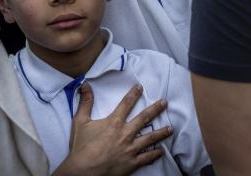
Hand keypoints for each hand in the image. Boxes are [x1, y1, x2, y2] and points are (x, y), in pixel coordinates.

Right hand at [53, 83, 172, 175]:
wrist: (84, 171)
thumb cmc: (82, 147)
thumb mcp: (80, 121)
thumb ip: (85, 102)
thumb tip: (85, 84)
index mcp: (114, 123)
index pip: (126, 104)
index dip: (134, 94)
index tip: (141, 87)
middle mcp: (125, 134)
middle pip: (144, 118)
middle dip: (156, 109)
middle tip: (165, 103)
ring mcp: (130, 149)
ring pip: (150, 138)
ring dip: (161, 132)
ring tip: (170, 128)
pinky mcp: (132, 163)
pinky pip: (147, 158)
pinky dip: (156, 154)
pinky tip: (162, 151)